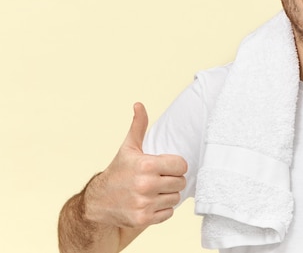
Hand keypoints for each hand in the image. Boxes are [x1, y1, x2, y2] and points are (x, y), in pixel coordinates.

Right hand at [84, 103, 187, 228]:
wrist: (98, 201)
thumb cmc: (118, 171)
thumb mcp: (128, 147)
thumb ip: (138, 126)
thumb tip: (139, 104)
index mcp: (146, 165)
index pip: (181, 165)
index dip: (175, 166)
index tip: (166, 167)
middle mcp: (146, 185)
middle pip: (180, 182)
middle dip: (172, 180)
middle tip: (159, 179)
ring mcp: (144, 204)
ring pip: (176, 198)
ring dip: (168, 195)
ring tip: (154, 191)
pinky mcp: (143, 219)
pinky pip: (169, 213)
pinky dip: (163, 210)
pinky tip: (151, 203)